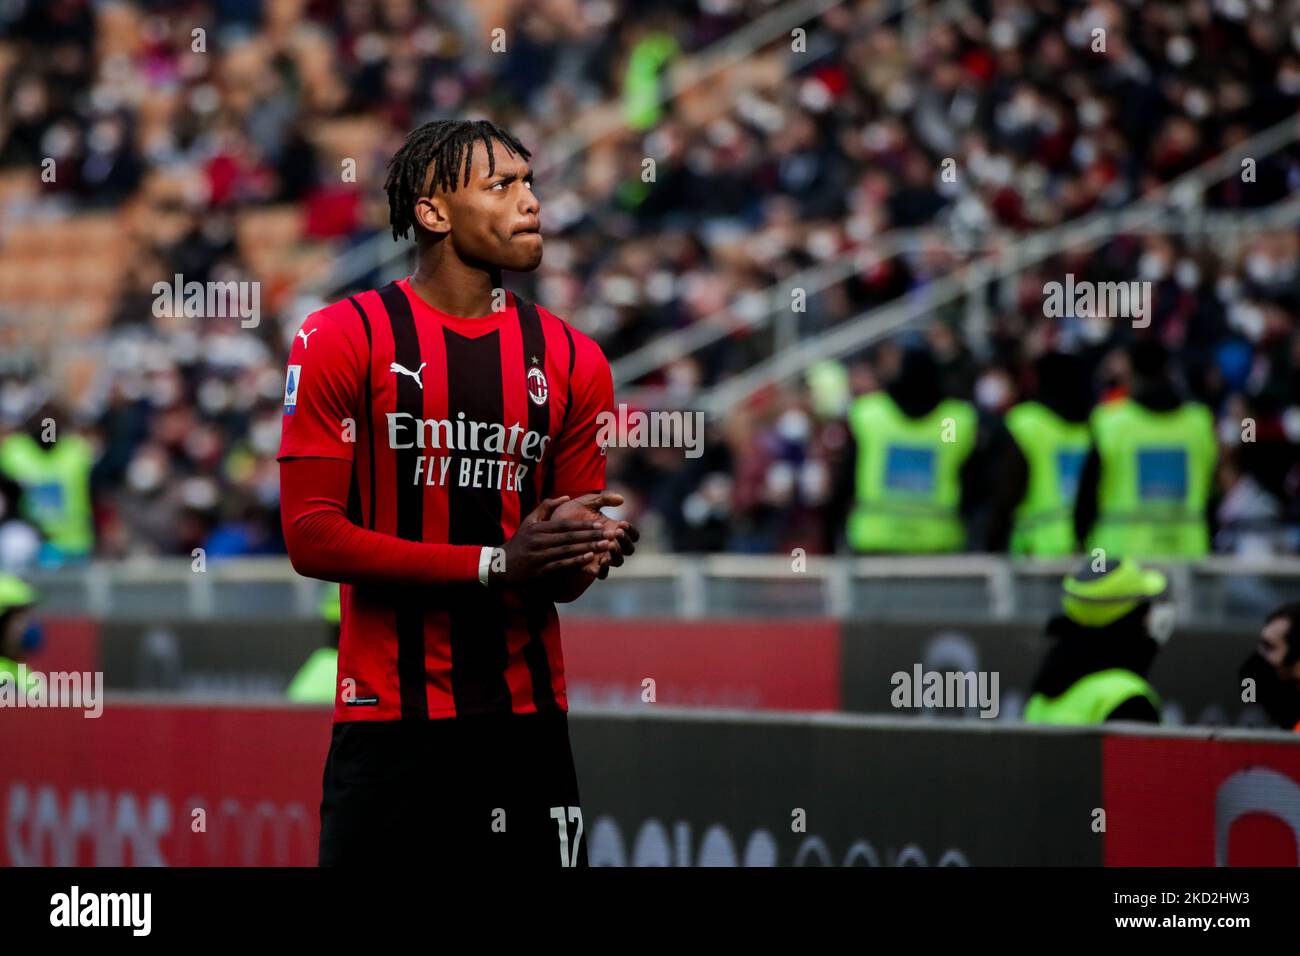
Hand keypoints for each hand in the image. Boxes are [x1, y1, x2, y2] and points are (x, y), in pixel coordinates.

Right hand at [493, 496, 619, 584]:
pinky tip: (590, 559)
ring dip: (588, 548)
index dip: (583, 525)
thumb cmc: (520, 541)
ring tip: (605, 546)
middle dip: (591, 536)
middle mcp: (539, 541)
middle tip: (609, 535)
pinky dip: (576, 562)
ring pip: (567, 551)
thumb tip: (567, 497)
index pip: (564, 525)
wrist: (501, 565)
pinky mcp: (540, 571)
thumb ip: (546, 506)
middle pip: (569, 538)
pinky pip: (561, 565)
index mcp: (538, 528)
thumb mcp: (529, 521)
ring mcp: (539, 557)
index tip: (600, 524)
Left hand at [551, 492, 638, 577]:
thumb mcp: (587, 502)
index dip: (631, 531)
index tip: (622, 523)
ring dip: (616, 554)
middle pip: (628, 549)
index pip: (632, 534)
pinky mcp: (588, 566)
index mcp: (613, 529)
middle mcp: (609, 544)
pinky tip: (599, 559)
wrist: (550, 524)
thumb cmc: (570, 512)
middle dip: (625, 542)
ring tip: (610, 545)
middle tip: (617, 533)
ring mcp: (600, 556)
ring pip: (618, 562)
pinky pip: (601, 572)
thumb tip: (621, 499)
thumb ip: (604, 499)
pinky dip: (603, 568)